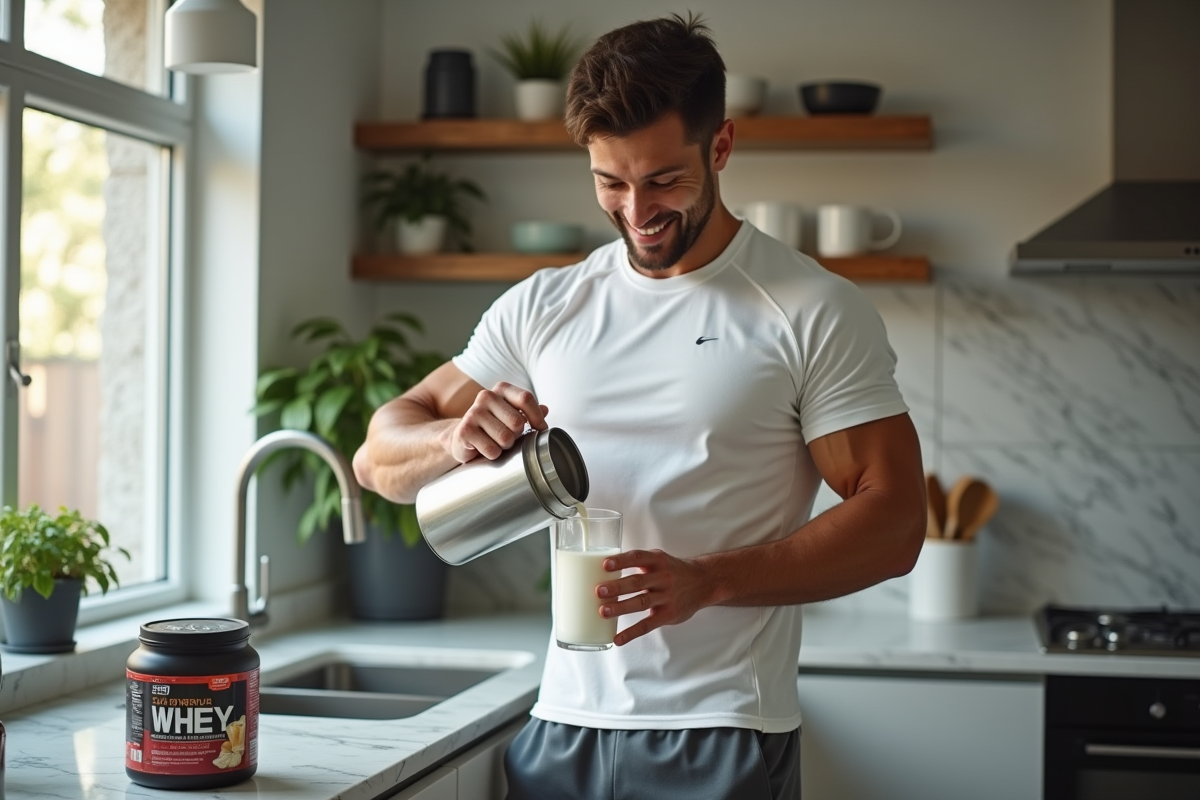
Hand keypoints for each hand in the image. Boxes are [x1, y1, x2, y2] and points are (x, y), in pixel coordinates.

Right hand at [447, 382, 547, 462]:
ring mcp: (473, 413)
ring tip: (496, 442)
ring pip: (505, 438)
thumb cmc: (493, 426)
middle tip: (508, 437)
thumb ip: (530, 411)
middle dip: (517, 435)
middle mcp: (486, 396)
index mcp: (501, 389)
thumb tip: (545, 410)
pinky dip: (493, 455)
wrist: (463, 437)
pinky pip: (492, 450)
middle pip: (517, 422)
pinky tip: (484, 449)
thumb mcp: (512, 415)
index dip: (537, 418)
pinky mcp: (465, 431)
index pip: (526, 399)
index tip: (539, 429)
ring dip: (505, 446)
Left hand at [595, 549, 710, 645]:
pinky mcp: (668, 614)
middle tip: (599, 591)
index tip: (605, 565)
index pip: (637, 558)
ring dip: (621, 607)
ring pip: (641, 602)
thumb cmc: (673, 571)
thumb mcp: (659, 559)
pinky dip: (632, 633)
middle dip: (617, 587)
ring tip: (603, 611)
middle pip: (637, 582)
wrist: (703, 583)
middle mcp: (662, 578)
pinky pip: (648, 625)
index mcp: (657, 561)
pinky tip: (618, 638)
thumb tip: (604, 568)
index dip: (621, 561)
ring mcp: (666, 597)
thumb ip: (638, 562)